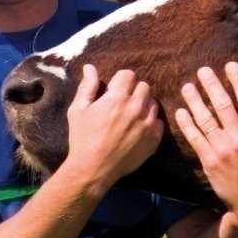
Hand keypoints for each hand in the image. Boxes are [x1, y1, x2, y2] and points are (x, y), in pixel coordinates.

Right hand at [66, 65, 163, 189]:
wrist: (93, 170)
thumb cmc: (82, 139)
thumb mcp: (78, 110)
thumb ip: (87, 86)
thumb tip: (90, 67)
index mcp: (117, 98)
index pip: (129, 75)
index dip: (120, 81)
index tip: (114, 91)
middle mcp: (136, 108)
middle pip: (144, 86)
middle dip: (133, 91)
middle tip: (122, 103)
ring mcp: (147, 124)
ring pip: (153, 103)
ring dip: (143, 105)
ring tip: (131, 116)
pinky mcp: (154, 139)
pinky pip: (158, 122)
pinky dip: (150, 123)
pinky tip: (137, 129)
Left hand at [175, 62, 237, 229]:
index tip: (230, 66)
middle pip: (223, 105)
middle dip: (211, 85)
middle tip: (202, 70)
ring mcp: (223, 149)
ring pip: (206, 119)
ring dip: (195, 101)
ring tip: (187, 86)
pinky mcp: (210, 161)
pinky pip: (196, 138)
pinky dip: (187, 124)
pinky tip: (181, 111)